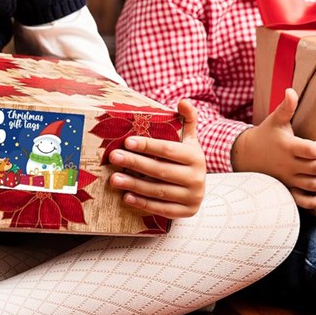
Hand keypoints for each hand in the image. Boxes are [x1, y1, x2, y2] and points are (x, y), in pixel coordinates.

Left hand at [108, 99, 205, 218]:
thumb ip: (188, 118)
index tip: (127, 141)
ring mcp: (192, 197)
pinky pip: (162, 209)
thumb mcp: (190, 139)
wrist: (202, 185)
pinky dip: (143, 203)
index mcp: (195, 157)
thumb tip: (183, 101)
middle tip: (114, 157)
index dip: (147, 145)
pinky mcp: (187, 212)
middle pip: (160, 170)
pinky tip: (126, 197)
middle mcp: (196, 178)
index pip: (168, 150)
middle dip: (134, 163)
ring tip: (114, 179)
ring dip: (134, 185)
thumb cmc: (188, 158)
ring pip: (158, 191)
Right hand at [232, 88, 315, 209]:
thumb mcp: (275, 119)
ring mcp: (288, 179)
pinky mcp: (287, 188)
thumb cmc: (265, 134)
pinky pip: (301, 200)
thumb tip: (291, 90)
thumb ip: (286, 106)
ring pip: (314, 185)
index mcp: (287, 147)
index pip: (312, 150)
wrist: (246, 153)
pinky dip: (315, 202)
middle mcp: (288, 165)